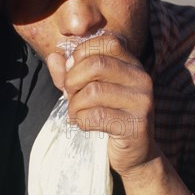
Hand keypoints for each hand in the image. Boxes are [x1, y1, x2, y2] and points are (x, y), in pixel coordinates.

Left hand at [47, 34, 159, 177]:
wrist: (134, 154)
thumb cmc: (107, 115)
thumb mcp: (85, 90)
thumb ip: (68, 73)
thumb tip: (53, 57)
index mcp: (131, 64)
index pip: (107, 41)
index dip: (82, 53)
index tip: (72, 70)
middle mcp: (141, 78)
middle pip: (96, 64)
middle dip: (72, 80)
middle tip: (69, 95)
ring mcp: (141, 102)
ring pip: (93, 92)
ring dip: (74, 105)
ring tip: (75, 113)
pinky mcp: (135, 125)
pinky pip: (95, 116)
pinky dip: (81, 121)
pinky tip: (84, 125)